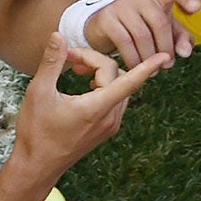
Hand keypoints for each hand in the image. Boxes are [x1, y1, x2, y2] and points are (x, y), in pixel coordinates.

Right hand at [8, 33, 167, 182]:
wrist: (38, 165)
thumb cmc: (36, 131)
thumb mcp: (38, 92)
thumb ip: (51, 61)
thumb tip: (59, 35)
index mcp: (97, 108)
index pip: (129, 82)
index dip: (146, 67)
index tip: (163, 57)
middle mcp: (110, 117)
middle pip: (117, 76)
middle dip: (96, 61)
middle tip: (69, 58)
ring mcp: (110, 125)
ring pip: (119, 88)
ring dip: (102, 74)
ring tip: (76, 70)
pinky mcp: (107, 130)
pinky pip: (115, 100)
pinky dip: (104, 86)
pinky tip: (85, 85)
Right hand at [85, 0, 198, 68]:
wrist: (105, 28)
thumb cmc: (142, 27)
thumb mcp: (165, 31)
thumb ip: (180, 38)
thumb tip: (186, 52)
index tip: (196, 8)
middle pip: (160, 22)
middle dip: (166, 48)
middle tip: (167, 64)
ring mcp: (121, 4)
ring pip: (142, 35)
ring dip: (150, 57)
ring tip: (154, 70)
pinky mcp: (106, 18)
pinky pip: (124, 41)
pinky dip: (133, 58)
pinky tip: (136, 66)